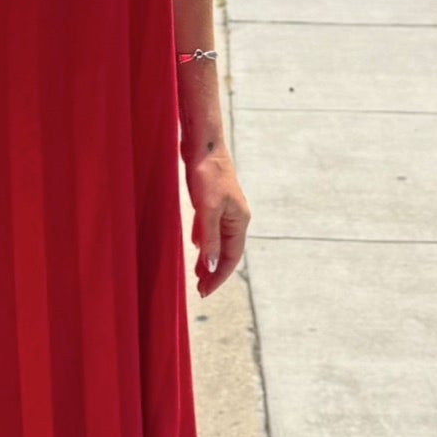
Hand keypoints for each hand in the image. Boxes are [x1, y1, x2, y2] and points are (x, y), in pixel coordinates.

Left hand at [185, 145, 249, 298]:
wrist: (203, 145)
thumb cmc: (207, 174)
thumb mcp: (207, 209)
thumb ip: (210, 238)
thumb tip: (212, 267)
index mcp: (239, 221)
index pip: (231, 257)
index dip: (219, 276)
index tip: (205, 291)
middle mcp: (235, 218)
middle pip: (226, 252)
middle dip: (214, 272)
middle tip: (200, 290)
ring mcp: (224, 210)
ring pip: (218, 242)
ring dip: (209, 259)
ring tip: (198, 276)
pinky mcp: (213, 202)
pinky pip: (211, 229)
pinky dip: (205, 242)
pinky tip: (197, 246)